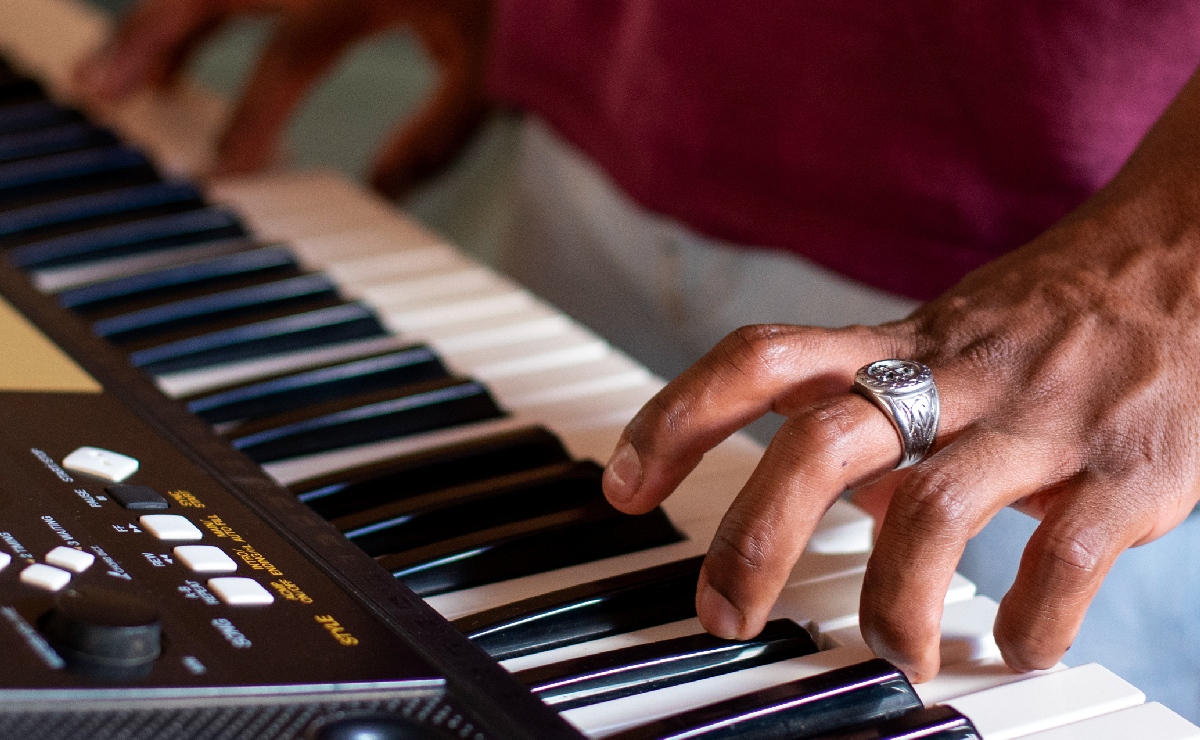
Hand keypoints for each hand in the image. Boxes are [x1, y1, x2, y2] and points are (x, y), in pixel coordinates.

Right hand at [75, 0, 491, 197]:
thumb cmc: (527, 1)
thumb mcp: (492, 73)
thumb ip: (436, 138)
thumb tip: (381, 191)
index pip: (286, 61)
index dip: (249, 120)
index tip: (222, 175)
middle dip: (154, 38)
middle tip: (106, 89)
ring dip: (172, 11)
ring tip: (131, 62)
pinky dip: (215, 3)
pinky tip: (192, 23)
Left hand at [603, 68, 1199, 681]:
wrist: (1193, 254)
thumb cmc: (1053, 314)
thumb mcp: (947, 343)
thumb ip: (883, 411)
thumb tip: (842, 503)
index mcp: (900, 345)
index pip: (760, 361)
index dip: (676, 418)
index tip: (623, 485)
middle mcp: (954, 377)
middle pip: (819, 443)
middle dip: (751, 536)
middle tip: (719, 613)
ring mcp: (1039, 421)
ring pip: (932, 517)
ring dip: (889, 606)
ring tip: (889, 655)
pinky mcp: (1128, 469)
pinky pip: (1064, 562)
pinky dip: (1029, 625)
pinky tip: (1015, 649)